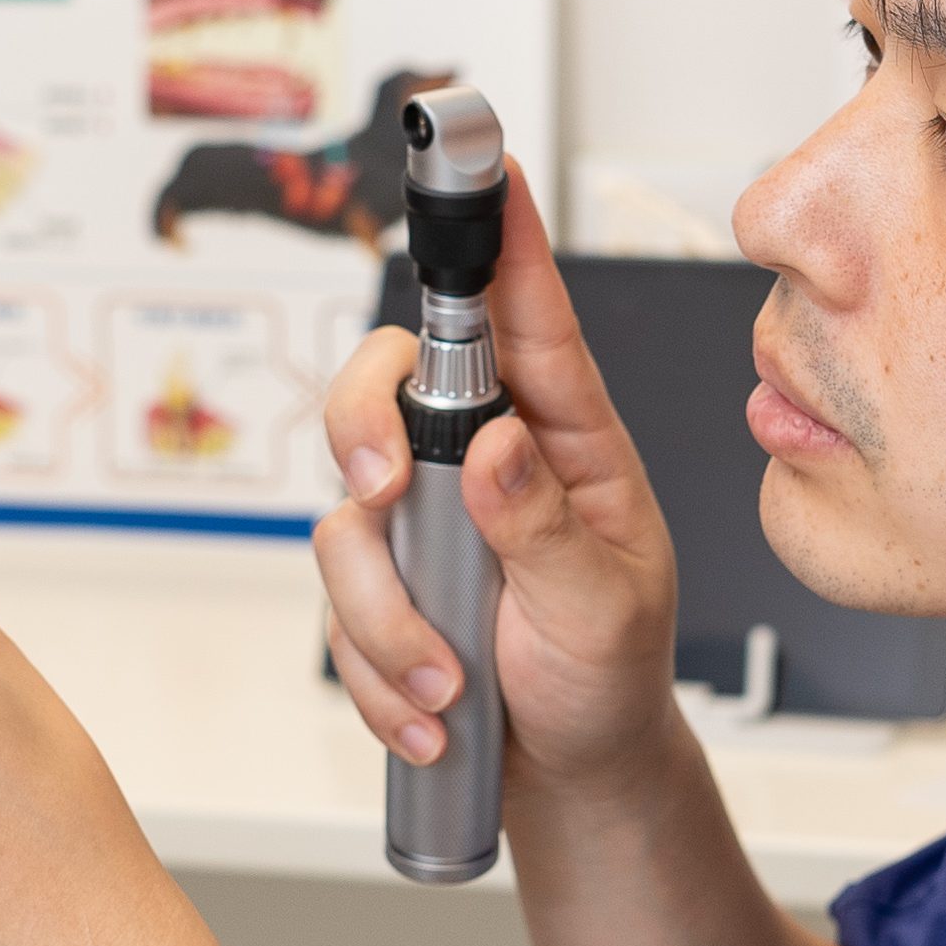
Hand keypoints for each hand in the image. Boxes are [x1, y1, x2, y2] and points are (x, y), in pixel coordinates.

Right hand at [315, 163, 683, 789]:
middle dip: (362, 432)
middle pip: (385, 384)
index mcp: (566, 440)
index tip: (488, 169)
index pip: (528, 320)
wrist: (571, 776)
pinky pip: (335, 608)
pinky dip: (378, 674)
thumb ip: (547, 528)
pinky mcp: (383, 584)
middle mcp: (484, 461)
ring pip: (347, 517)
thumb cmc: (609, 674)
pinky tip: (434, 716)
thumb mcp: (602, 608)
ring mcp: (424, 522)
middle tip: (384, 495)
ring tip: (453, 687)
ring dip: (389, 618)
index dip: (503, 240)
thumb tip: (495, 444)